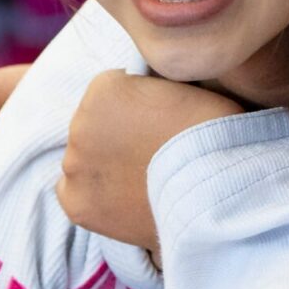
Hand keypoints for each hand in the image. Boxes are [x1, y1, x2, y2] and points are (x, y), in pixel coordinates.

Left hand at [57, 73, 244, 252]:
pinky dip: (96, 198)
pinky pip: (75, 194)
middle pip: (95, 126)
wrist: (215, 192)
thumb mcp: (187, 87)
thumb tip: (150, 93)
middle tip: (154, 155)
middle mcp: (79, 122)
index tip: (161, 124)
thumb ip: (156, 86)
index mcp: (104, 86)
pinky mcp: (76, 202)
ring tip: (146, 183)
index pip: (113, 91)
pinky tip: (126, 200)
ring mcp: (74, 164)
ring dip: (108, 168)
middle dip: (119, 137)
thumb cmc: (213, 137)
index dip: (140, 108)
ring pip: (85, 161)